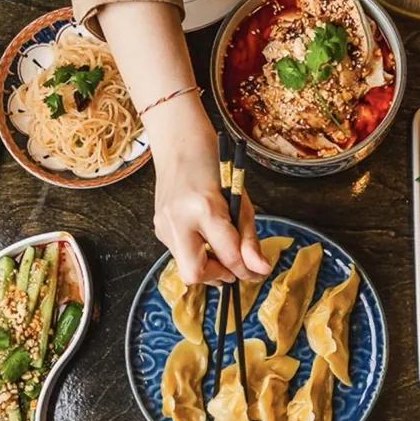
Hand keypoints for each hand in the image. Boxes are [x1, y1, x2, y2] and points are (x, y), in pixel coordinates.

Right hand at [145, 97, 269, 284]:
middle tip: (233, 267)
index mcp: (204, 209)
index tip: (257, 273)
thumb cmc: (214, 167)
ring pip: (185, 268)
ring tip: (221, 248)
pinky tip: (205, 237)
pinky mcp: (158, 229)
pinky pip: (180, 254)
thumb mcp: (240, 201)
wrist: (179, 144)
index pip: (228, 256)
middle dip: (217, 277)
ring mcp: (163, 226)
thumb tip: (261, 270)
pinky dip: (197, 254)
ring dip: (208, 267)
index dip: (247, 271)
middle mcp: (178, 220)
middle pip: (194, 274)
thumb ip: (249, 239)